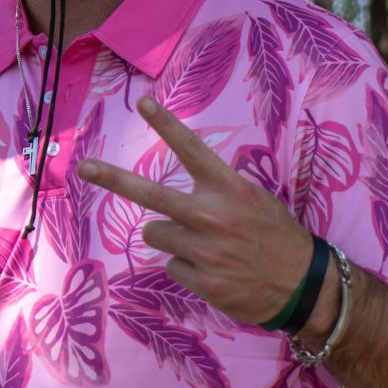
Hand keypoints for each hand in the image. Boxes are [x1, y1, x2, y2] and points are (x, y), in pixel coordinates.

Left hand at [77, 96, 313, 324]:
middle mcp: (214, 216)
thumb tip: (185, 186)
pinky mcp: (202, 280)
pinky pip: (172, 266)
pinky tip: (214, 270)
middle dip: (114, 178)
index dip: (166, 124)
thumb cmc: (275, 236)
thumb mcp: (254, 200)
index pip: (192, 150)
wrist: (302, 284)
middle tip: (85, 167)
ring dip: (169, 237)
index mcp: (229, 189)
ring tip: (203, 245)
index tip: (143, 103)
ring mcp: (206, 250)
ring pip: (154, 233)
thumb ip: (219, 189)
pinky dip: (187, 268)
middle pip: (152, 194)